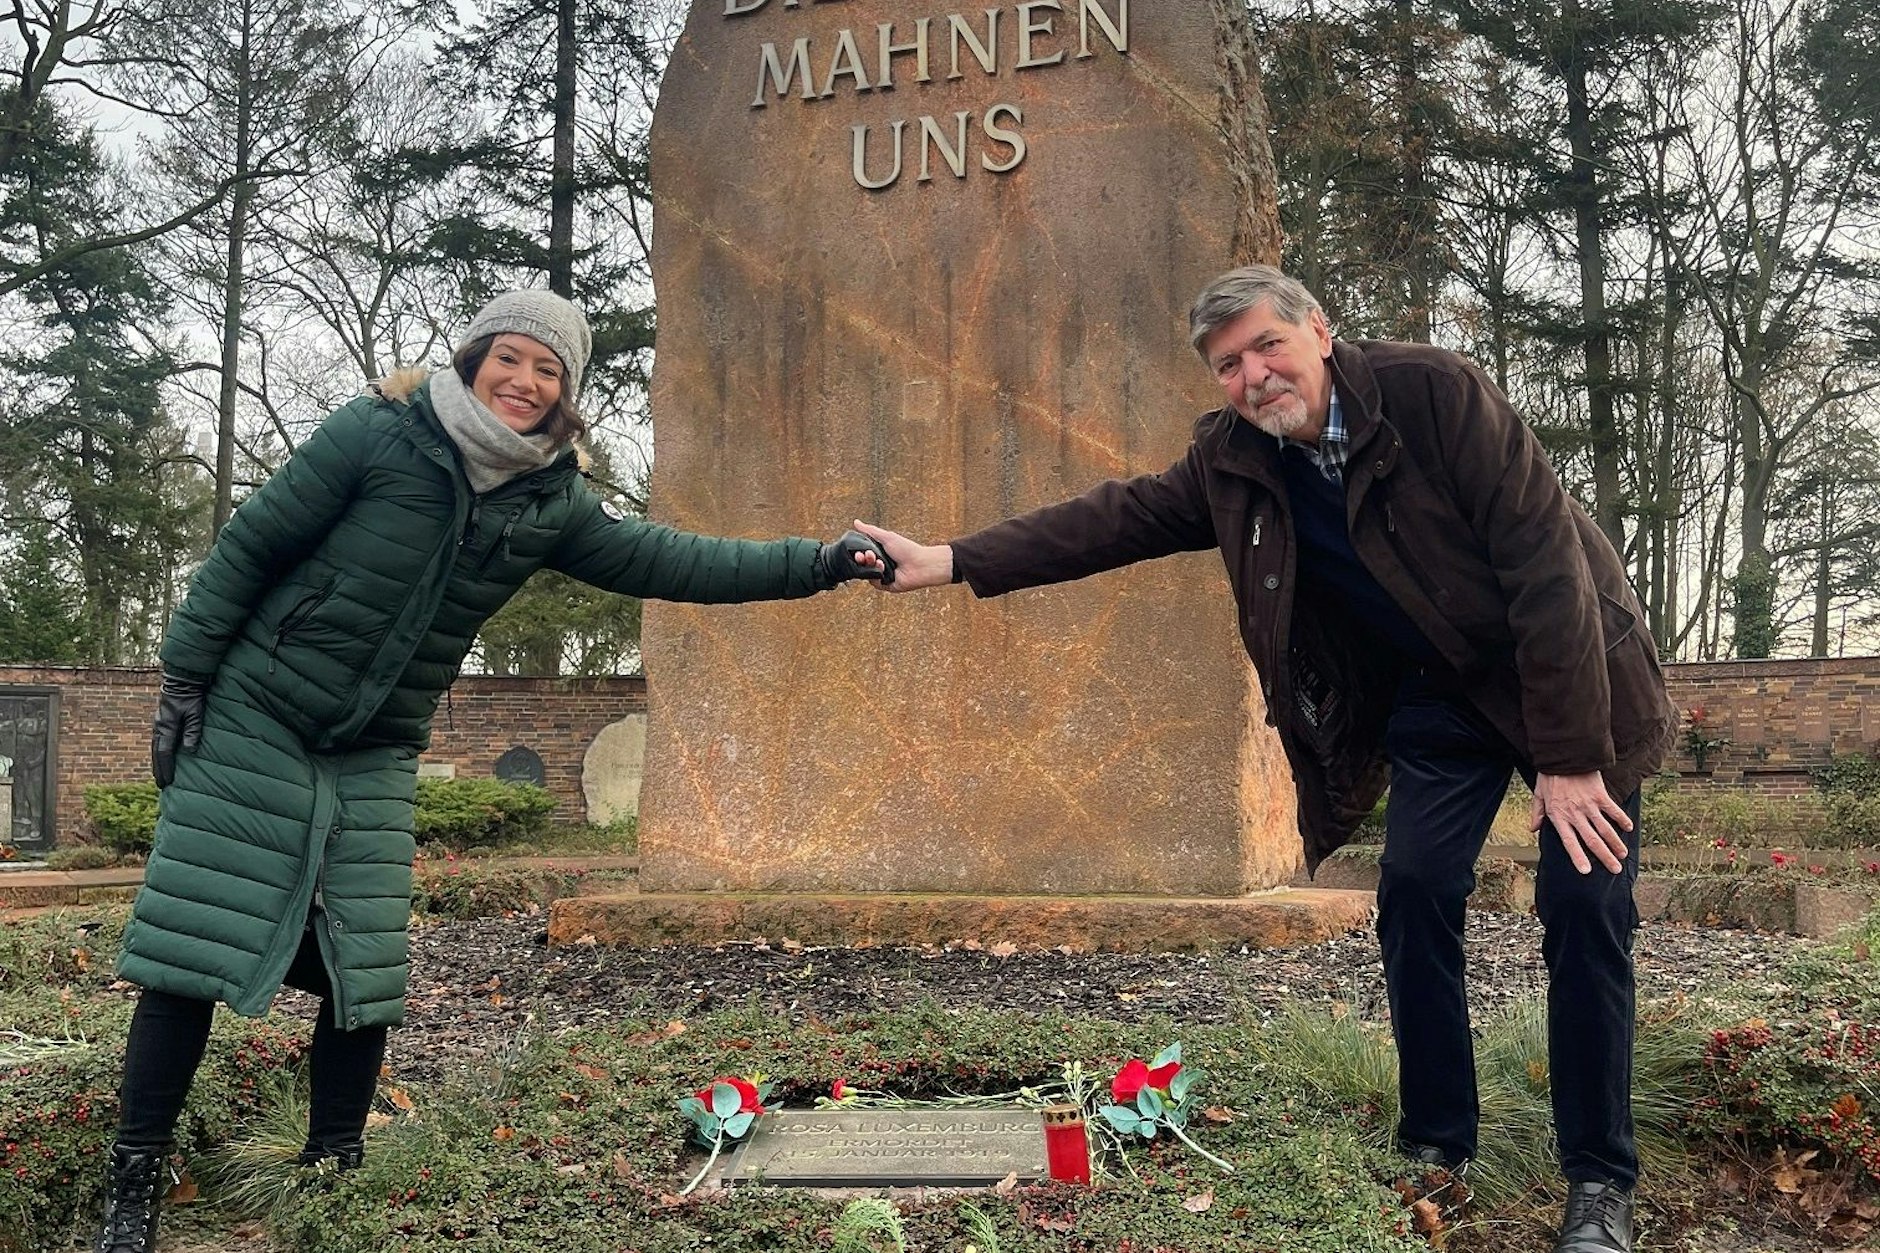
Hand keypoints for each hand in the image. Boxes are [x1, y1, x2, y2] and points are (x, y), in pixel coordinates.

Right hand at [151, 673, 208, 787]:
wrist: (183, 678)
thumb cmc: (192, 694)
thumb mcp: (196, 712)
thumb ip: (193, 730)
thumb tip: (189, 750)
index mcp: (166, 727)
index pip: (164, 753)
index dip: (166, 769)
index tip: (167, 782)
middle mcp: (159, 726)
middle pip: (157, 753)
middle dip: (159, 769)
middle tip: (161, 784)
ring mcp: (159, 722)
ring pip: (155, 747)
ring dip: (157, 761)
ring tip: (159, 775)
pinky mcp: (162, 719)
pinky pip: (158, 740)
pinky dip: (159, 751)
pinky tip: (162, 756)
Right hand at [850, 520, 954, 591]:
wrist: (920, 564)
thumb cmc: (907, 549)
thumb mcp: (887, 537)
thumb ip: (870, 530)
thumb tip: (856, 522)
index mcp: (880, 552)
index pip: (863, 553)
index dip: (859, 553)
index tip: (858, 551)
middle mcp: (881, 564)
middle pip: (863, 564)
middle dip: (862, 559)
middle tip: (867, 556)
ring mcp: (883, 575)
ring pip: (867, 573)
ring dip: (870, 566)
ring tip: (877, 561)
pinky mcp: (887, 585)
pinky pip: (875, 583)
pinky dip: (876, 576)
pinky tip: (882, 569)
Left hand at [1531, 771, 1631, 874]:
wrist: (1563, 756)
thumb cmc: (1549, 776)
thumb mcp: (1538, 795)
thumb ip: (1537, 813)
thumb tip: (1533, 829)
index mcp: (1559, 816)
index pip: (1569, 842)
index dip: (1577, 857)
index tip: (1586, 872)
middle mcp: (1575, 814)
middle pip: (1592, 840)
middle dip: (1604, 857)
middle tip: (1615, 869)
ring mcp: (1588, 805)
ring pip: (1605, 829)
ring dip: (1615, 843)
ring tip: (1623, 854)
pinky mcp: (1600, 795)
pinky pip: (1613, 810)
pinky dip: (1622, 819)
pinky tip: (1629, 828)